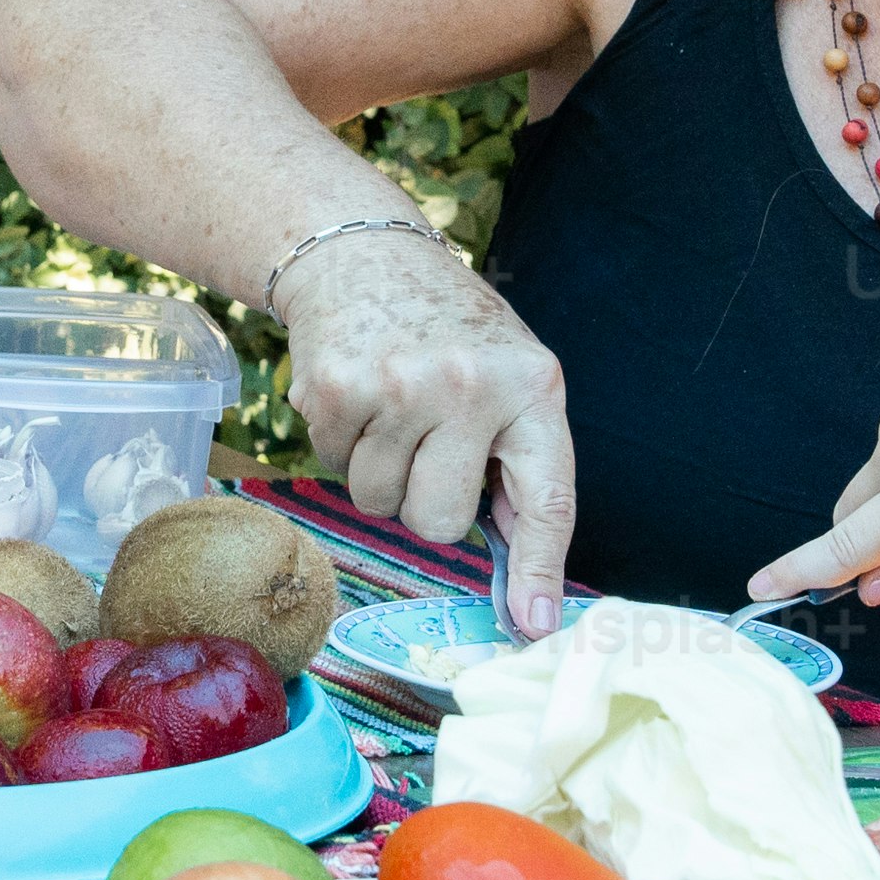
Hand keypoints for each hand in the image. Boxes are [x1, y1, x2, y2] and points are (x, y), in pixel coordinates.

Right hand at [276, 228, 573, 609]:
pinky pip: (334, 468)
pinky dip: (340, 445)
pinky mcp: (338, 387)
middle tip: (426, 443)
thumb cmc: (449, 332)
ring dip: (379, 471)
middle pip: (439, 521)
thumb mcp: (509, 381)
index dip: (539, 570)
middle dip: (425, 500)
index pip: (545, 499)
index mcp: (533, 388)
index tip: (534, 626)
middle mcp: (472, 386)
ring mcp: (402, 386)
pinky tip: (358, 396)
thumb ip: (518, 470)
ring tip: (391, 411)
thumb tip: (523, 588)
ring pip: (379, 501)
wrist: (365, 253)